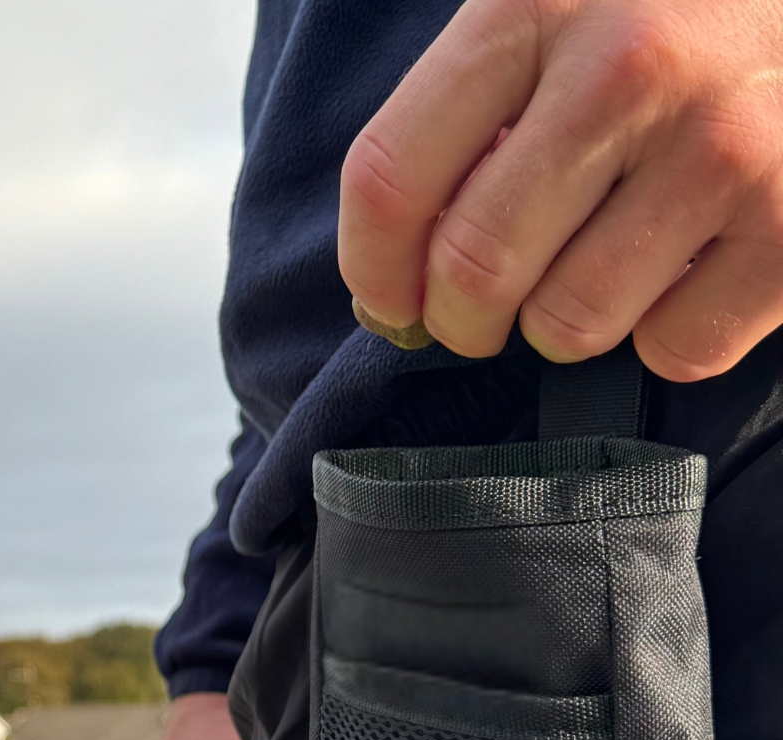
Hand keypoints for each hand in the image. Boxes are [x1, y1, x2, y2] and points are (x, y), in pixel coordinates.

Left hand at [340, 0, 782, 378]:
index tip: (390, 298)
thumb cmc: (677, 14)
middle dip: (464, 319)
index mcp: (541, 5)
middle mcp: (630, 68)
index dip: (372, 268)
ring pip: (568, 325)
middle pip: (473, 273)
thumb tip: (399, 277)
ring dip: (568, 319)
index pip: (389, 179)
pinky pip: (675, 349)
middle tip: (492, 304)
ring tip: (610, 254)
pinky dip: (672, 331)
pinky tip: (695, 260)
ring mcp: (722, 146)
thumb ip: (475, 118)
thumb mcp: (560, 16)